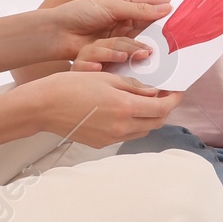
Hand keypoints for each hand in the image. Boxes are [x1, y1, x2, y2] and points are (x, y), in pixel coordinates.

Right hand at [30, 69, 182, 146]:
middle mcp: (122, 127)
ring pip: (142, 130)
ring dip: (149, 117)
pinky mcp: (101, 143)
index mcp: (125, 107)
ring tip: (146, 101)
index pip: (161, 108)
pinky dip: (133, 124)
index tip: (177, 91)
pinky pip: (126, 135)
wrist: (44, 106)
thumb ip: (133, 87)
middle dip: (164, 109)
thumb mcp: (107, 78)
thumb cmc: (72, 86)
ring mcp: (111, 138)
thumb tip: (153, 92)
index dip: (173, 99)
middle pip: (156, 122)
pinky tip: (126, 111)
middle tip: (164, 95)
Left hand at [44, 0, 170, 65]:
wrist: (57, 33)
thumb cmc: (80, 13)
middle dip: (164, 29)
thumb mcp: (112, 6)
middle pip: (151, 26)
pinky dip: (138, 56)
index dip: (167, 7)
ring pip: (143, 41)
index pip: (152, 5)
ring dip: (151, 44)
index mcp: (125, 6)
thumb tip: (166, 8)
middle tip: (180, 34)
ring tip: (163, 48)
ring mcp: (120, 39)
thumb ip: (139, 10)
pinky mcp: (114, 54)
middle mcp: (125, 22)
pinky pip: (131, 55)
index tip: (185, 11)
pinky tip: (146, 59)